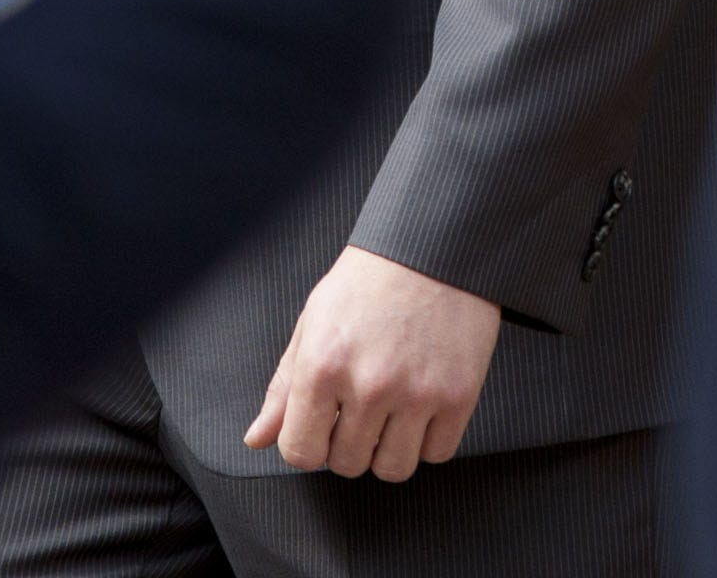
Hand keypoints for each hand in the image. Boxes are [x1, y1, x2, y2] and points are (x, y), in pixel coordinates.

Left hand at [244, 246, 502, 479]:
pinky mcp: (458, 396)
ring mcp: (417, 394)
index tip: (321, 428)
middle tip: (359, 409)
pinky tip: (422, 407)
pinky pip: (437, 454)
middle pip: (347, 464)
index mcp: (323, 366)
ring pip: (392, 469)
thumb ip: (284, 388)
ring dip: (388, 449)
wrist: (434, 246)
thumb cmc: (370, 280)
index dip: (307, 445)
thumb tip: (257, 438)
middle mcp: (369, 385)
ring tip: (391, 413)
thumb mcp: (313, 323)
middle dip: (348, 444)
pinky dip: (428, 440)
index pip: (301, 453)